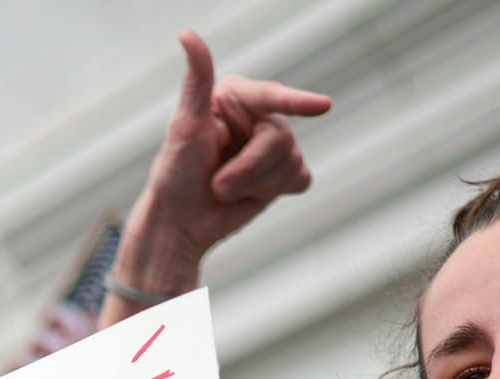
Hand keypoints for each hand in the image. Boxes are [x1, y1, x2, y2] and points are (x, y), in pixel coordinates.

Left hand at [113, 31, 331, 301]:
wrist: (179, 222)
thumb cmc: (175, 174)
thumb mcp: (184, 126)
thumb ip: (196, 80)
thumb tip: (188, 35)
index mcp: (236, 97)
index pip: (271, 97)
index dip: (296, 102)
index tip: (324, 106)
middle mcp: (258, 116)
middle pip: (281, 138)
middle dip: (248, 169)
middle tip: (217, 185)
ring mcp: (272, 146)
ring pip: (291, 162)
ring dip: (255, 185)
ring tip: (224, 190)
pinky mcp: (283, 175)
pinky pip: (299, 179)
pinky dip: (273, 192)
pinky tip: (249, 195)